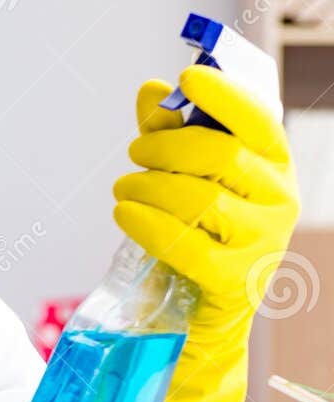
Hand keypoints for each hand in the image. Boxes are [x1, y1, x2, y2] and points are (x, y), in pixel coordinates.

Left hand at [110, 63, 299, 401]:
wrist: (194, 323)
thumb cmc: (190, 241)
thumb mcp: (181, 183)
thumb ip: (169, 136)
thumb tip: (149, 91)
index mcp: (275, 168)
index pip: (258, 120)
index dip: (222, 96)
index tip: (184, 78)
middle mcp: (280, 202)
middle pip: (219, 156)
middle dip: (165, 148)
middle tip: (131, 155)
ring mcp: (262, 244)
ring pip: (199, 198)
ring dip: (148, 185)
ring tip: (122, 188)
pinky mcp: (234, 282)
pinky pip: (185, 244)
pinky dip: (146, 222)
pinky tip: (122, 212)